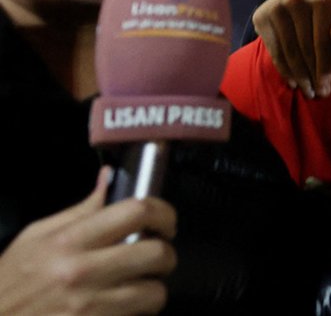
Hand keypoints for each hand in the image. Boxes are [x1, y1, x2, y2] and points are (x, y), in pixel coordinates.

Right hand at [0, 169, 176, 315]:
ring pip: (155, 292)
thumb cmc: (12, 281)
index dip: (163, 212)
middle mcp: (81, 272)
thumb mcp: (36, 237)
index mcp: (68, 241)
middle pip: (157, 253)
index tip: (164, 221)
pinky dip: (140, 311)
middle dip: (165, 253)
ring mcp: (89, 306)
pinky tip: (125, 305)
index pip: (136, 212)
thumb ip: (80, 210)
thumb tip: (109, 177)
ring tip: (139, 283)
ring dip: (154, 287)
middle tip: (156, 255)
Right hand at [251, 0, 330, 97]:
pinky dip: (283, 69)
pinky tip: (292, 81)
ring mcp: (276, 8)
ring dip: (298, 76)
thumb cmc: (324, 10)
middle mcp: (296, 1)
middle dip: (311, 76)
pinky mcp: (261, 17)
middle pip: (304, 49)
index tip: (326, 89)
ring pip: (288, 52)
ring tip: (306, 91)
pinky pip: (274, 50)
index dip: (324, 68)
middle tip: (316, 94)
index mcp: (321, 0)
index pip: (321, 42)